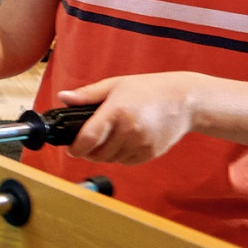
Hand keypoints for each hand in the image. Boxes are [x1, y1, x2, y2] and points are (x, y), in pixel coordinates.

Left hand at [57, 74, 202, 165]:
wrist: (184, 101)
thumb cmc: (149, 90)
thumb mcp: (116, 85)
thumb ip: (87, 95)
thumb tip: (63, 97)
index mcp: (116, 111)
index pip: (88, 138)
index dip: (76, 148)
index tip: (71, 149)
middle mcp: (129, 130)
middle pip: (98, 153)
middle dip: (89, 151)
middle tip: (89, 142)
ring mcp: (141, 144)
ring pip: (111, 160)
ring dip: (104, 154)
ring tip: (109, 138)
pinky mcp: (150, 153)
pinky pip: (126, 162)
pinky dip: (120, 156)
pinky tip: (125, 141)